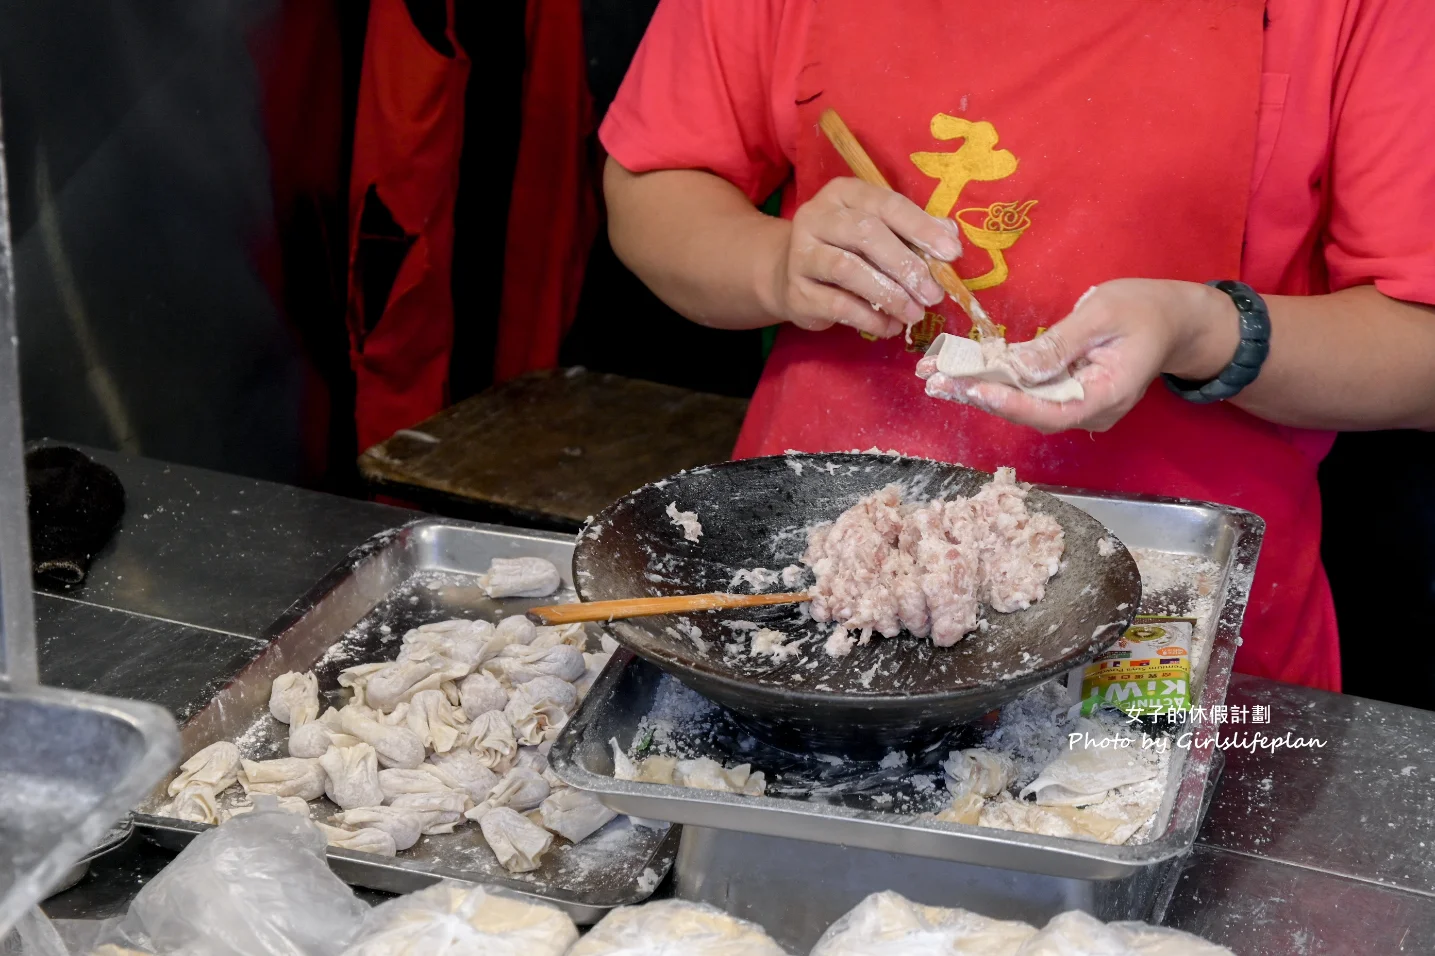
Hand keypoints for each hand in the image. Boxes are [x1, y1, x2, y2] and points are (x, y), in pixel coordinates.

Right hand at [765, 178, 962, 338]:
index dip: (920, 228)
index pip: (886, 204)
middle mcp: (817, 217)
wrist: (788, 274)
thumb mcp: (878, 231)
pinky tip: (890, 327)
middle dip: (905, 265)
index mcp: (843, 194)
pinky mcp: (797, 291)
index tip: (951, 252)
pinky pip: (838, 305)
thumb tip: (949, 237)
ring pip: (848, 270)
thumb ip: (911, 231)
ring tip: (914, 313)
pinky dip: (870, 319)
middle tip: (932, 293)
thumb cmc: (846, 248)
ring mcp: (802, 254)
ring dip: (889, 294)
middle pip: (865, 234)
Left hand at [917, 279, 1239, 432]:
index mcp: (1108, 395)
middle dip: (980, 396)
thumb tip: (1020, 366)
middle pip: (1030, 413)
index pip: (1054, 413)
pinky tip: (961, 371)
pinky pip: (1029, 392)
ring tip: (935, 377)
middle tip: (936, 381)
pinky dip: (995, 381)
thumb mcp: (1104, 314)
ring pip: (1024, 405)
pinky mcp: (1067, 394)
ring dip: (979, 390)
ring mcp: (1079, 405)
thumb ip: (1062, 343)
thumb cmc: (1144, 309)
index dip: (1013, 405)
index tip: (977, 390)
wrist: (1173, 319)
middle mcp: (1090, 410)